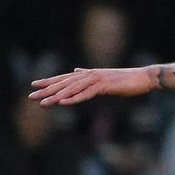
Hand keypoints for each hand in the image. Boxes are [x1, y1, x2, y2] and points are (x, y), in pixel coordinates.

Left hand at [31, 67, 154, 106]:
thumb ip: (89, 75)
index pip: (64, 78)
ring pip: (72, 89)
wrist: (143, 78)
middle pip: (63, 83)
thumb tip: (77, 70)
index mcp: (88, 73)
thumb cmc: (126, 79)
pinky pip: (86, 94)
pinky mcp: (104, 86)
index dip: (48, 82)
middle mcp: (89, 74)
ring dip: (57, 97)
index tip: (34, 85)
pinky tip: (63, 102)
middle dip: (47, 90)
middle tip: (31, 97)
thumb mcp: (105, 77)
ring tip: (44, 104)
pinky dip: (74, 98)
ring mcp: (96, 80)